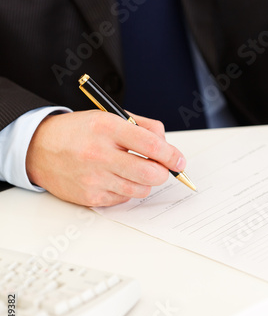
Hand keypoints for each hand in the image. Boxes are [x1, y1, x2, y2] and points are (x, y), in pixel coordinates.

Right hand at [26, 110, 186, 206]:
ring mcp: (94, 178)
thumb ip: (142, 126)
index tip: (179, 160)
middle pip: (150, 173)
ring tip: (134, 170)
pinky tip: (115, 178)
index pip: (151, 144)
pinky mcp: (90, 197)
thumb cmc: (78, 132)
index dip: (171, 155)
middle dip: (163, 172)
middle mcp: (100, 154)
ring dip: (145, 182)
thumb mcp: (108, 116)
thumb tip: (167, 145)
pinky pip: (123, 199)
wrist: (39, 149)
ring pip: (140, 190)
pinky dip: (126, 190)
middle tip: (161, 168)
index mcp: (107, 128)